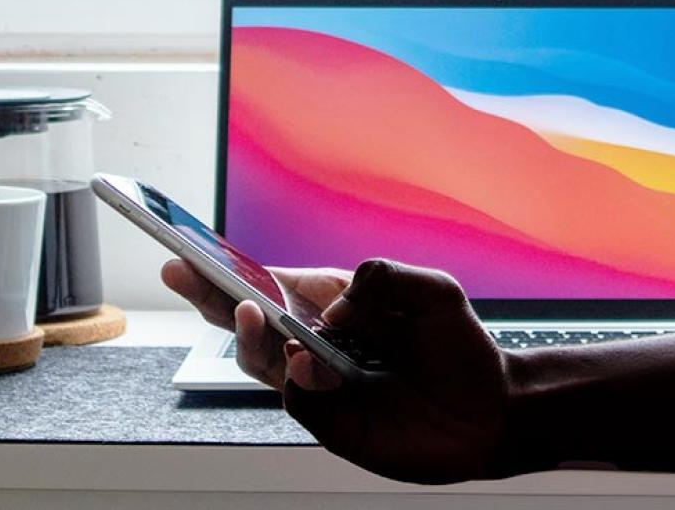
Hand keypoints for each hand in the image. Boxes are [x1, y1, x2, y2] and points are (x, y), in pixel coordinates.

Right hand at [186, 257, 514, 484]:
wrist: (491, 412)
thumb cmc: (460, 347)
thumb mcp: (434, 292)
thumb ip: (385, 279)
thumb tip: (333, 308)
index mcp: (335, 303)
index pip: (272, 282)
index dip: (232, 270)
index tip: (194, 253)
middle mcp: (318, 342)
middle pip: (249, 319)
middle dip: (212, 296)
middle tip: (183, 272)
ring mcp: (319, 383)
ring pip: (260, 359)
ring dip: (250, 336)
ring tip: (252, 313)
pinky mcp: (330, 420)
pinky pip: (296, 398)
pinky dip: (294, 379)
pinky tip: (306, 362)